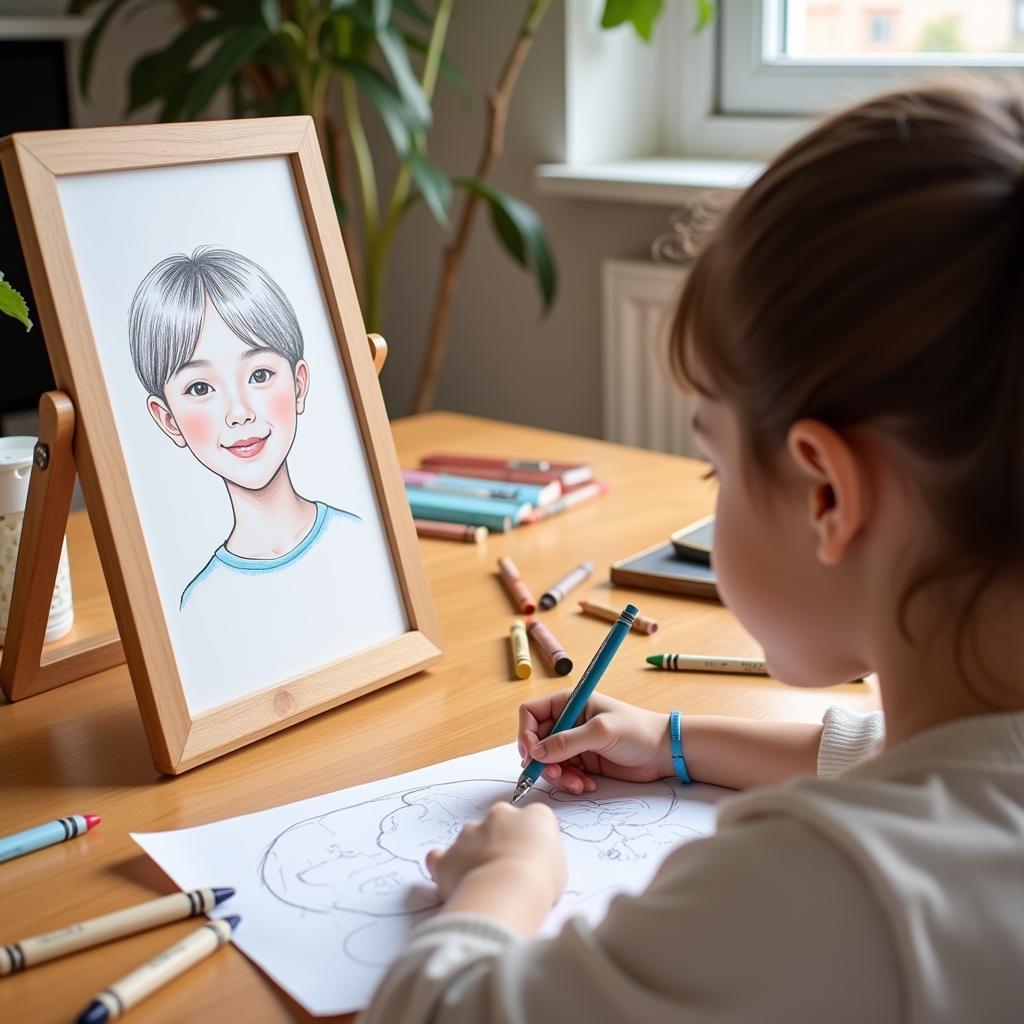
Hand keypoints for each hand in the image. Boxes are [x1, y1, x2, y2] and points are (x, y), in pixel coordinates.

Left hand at [425, 802, 565, 908]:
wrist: (508, 890)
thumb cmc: (541, 880)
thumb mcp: (558, 865)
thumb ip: (544, 854)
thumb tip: (534, 861)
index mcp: (532, 815)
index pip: (532, 820)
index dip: (530, 841)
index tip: (531, 859)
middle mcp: (498, 816)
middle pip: (497, 824)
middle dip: (498, 842)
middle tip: (506, 870)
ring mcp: (469, 833)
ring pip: (468, 840)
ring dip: (473, 856)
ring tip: (483, 883)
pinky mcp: (447, 856)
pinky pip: (439, 858)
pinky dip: (444, 867)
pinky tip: (452, 881)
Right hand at [518, 692, 671, 793]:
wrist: (663, 752)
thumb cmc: (637, 731)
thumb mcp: (600, 732)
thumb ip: (567, 741)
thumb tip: (535, 752)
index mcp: (569, 702)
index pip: (531, 713)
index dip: (526, 732)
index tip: (531, 754)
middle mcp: (568, 721)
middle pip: (536, 741)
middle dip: (543, 761)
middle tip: (557, 775)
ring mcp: (574, 743)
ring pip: (548, 762)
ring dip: (558, 776)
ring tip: (578, 784)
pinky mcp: (583, 761)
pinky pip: (564, 774)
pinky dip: (570, 782)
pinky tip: (587, 784)